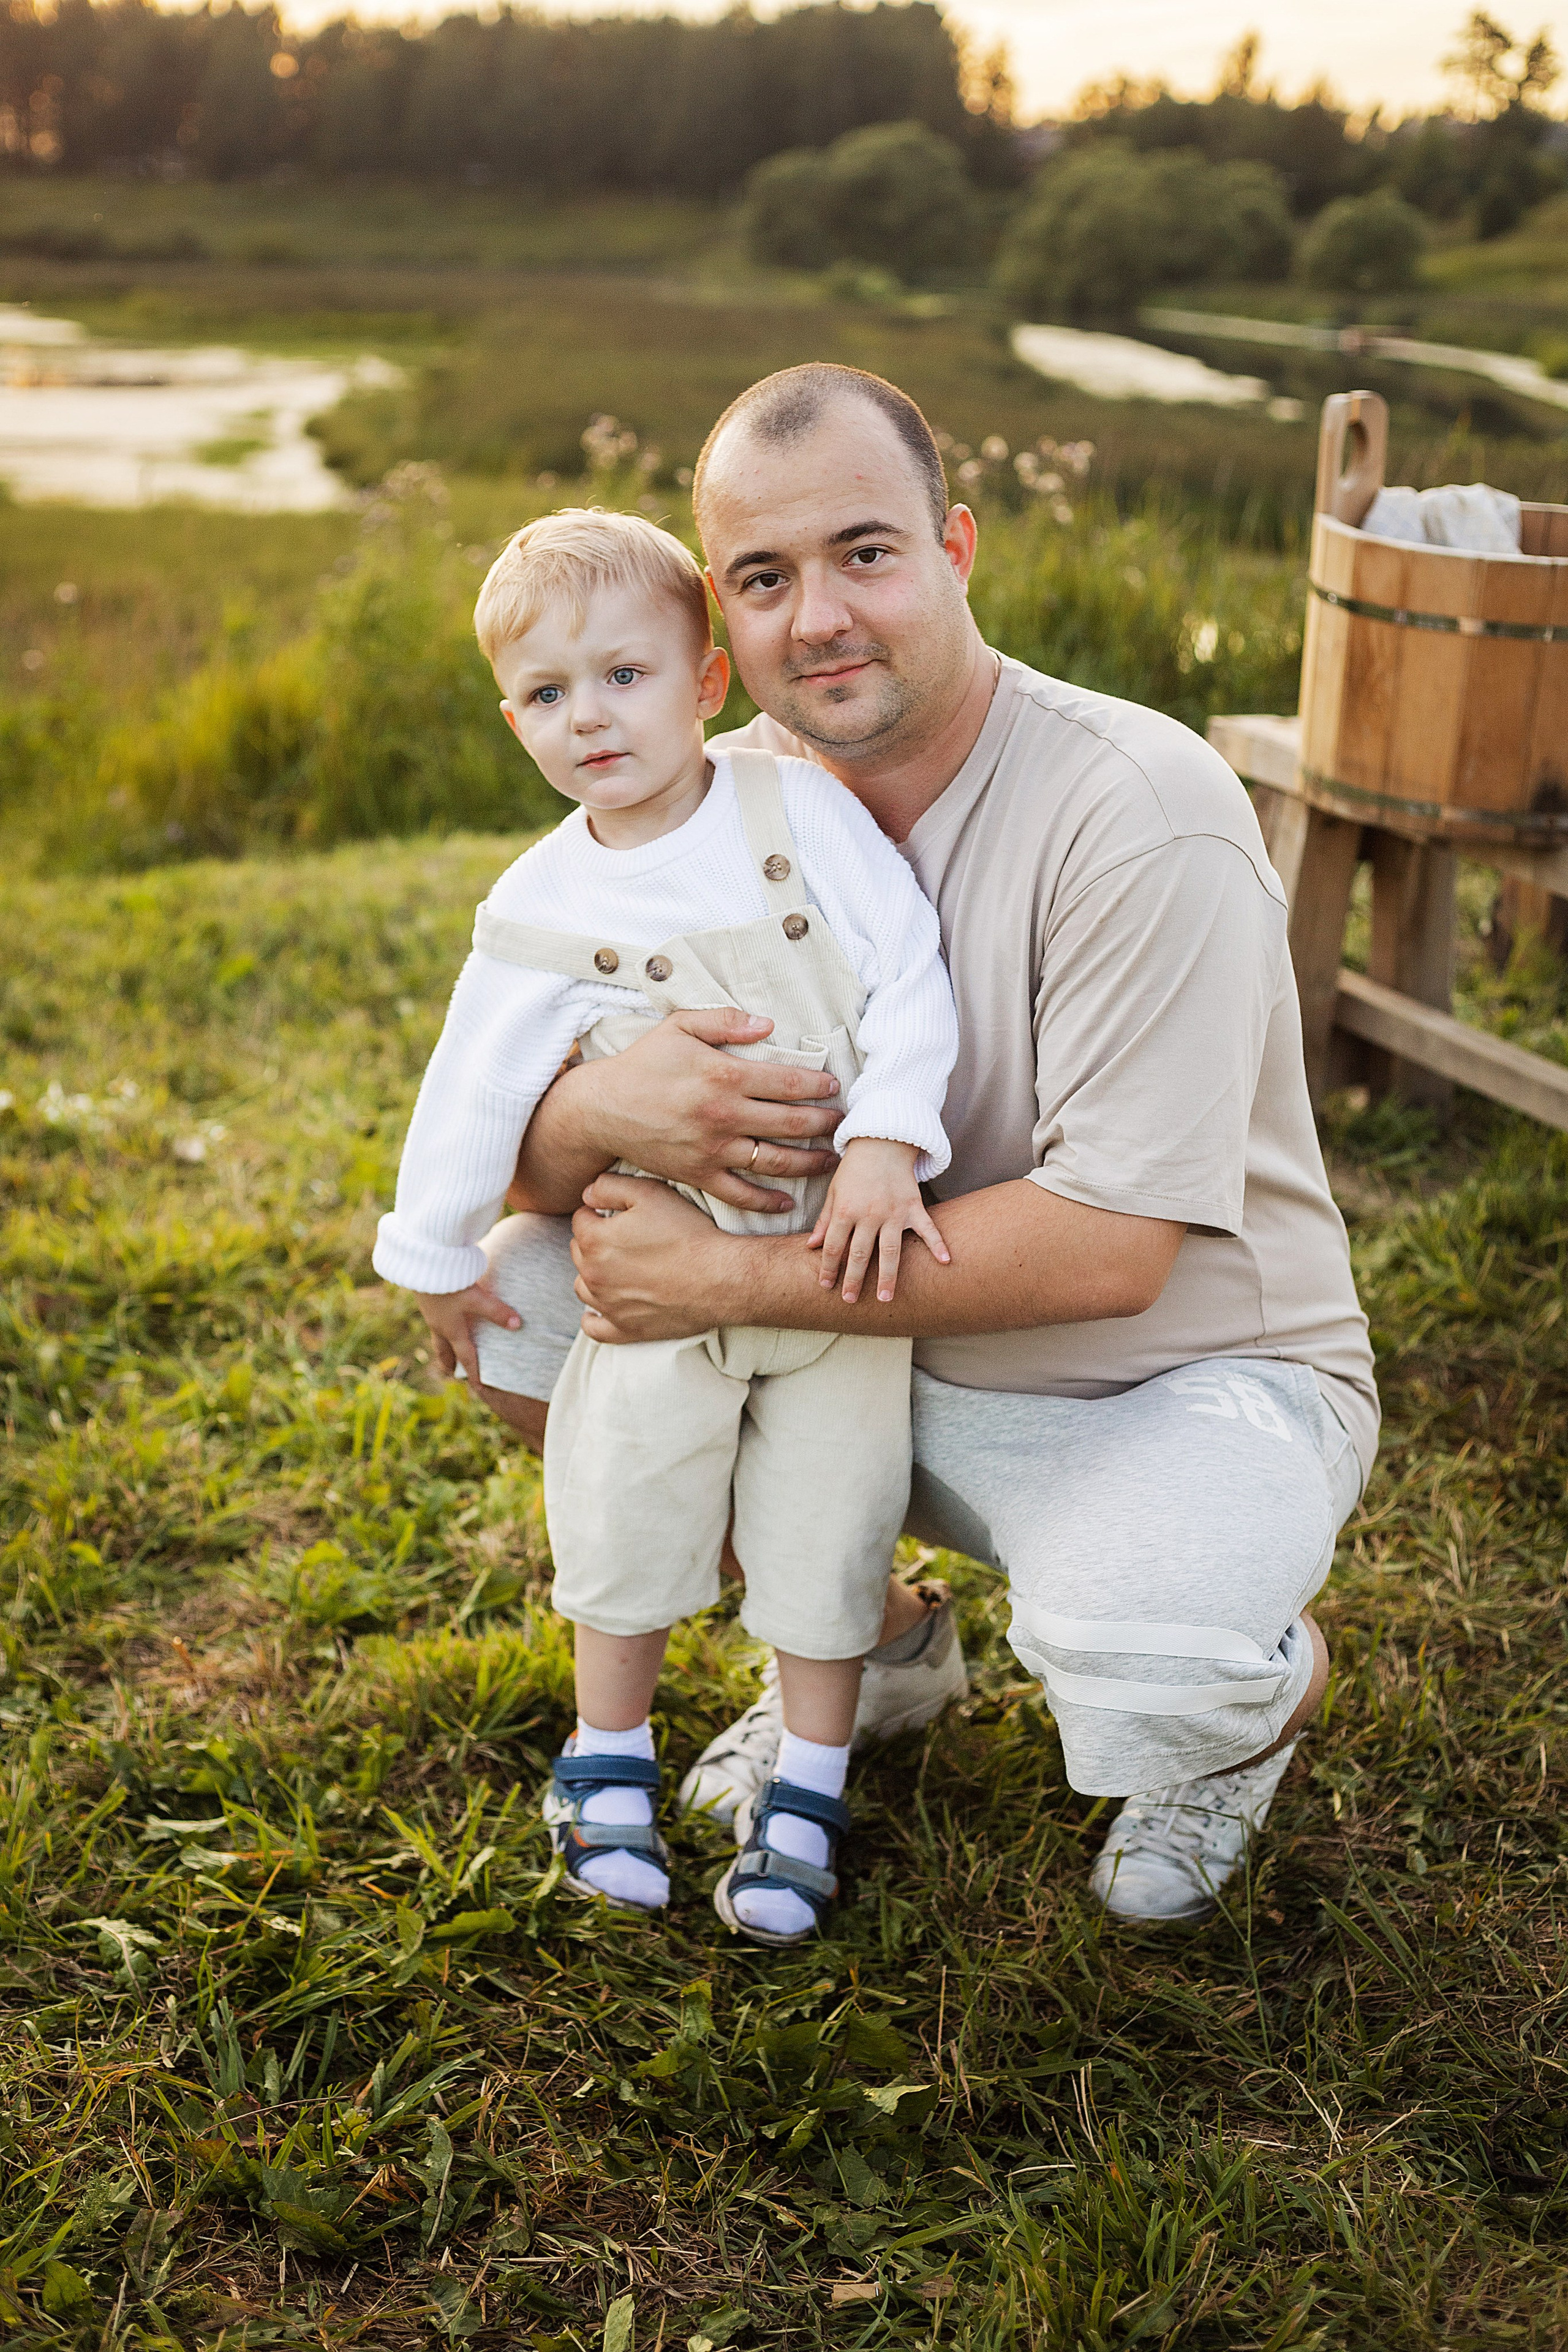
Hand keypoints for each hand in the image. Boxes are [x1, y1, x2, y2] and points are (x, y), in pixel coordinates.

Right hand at [414, 1277, 521, 1382]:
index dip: (473, 1373)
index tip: (479, 1388)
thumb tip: (517, 1325)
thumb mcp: (476, 1298)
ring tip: (446, 1349)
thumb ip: (497, 1311)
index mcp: (451, 1329)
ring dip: (442, 1346)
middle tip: (453, 1373)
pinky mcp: (426, 1298)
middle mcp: (438, 1324)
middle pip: (444, 1350)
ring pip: (437, 1336)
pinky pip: (433, 1320)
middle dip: (449, 1362)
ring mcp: (430, 1312)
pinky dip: (440, 1327)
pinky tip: (444, 1317)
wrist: (420, 1263)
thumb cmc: (448, 1282)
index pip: (465, 1356)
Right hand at [519, 1007, 842, 1217]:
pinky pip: (742, 1194)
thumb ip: (725, 1020)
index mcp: (724, 1076)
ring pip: (776, 1161)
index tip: (834, 1086)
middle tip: (843, 1122)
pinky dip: (768, 1201)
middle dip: (825, 1123)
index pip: (788, 1082)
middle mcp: (724, 1116)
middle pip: (791, 1123)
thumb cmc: (643, 1063)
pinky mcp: (700, 1175)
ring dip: (810, 1163)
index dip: (818, 1084)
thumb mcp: (680, 1026)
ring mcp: (714, 1150)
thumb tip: (768, 1023)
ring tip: (832, 1160)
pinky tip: (789, 1201)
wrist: (602, 1108)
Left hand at [571, 1173, 741, 1342]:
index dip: (599, 1211)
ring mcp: (607, 1306)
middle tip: (626, 1237)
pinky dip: (595, 1317)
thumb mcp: (649, 1193)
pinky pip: (594, 1328)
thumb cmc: (687, 1234)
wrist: (720, 1278)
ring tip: (618, 1267)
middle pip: (579, 1251)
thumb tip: (587, 1195)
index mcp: (594, 1241)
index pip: (581, 1219)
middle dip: (596, 1241)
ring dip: (594, 1274)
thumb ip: (608, 1187)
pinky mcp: (625, 1330)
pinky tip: (605, 1306)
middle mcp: (593, 1276)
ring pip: (583, 1286)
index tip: (620, 1213)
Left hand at [807, 1138, 950, 1304]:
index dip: (828, 1268)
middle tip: (850, 1301)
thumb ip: (825, 1221)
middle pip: (859, 1254)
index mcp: (846, 1210)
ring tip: (885, 1298)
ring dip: (887, 1275)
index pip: (834, 1246)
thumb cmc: (855, 1169)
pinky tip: (945, 1262)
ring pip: (890, 1250)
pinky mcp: (914, 1206)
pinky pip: (927, 1228)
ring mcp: (894, 1212)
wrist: (882, 1141)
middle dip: (853, 1279)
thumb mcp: (834, 1192)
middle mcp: (869, 1214)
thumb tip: (811, 1246)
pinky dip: (938, 1244)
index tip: (826, 1286)